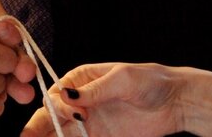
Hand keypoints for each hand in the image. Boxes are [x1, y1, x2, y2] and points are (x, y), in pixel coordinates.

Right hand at [21, 63, 183, 136]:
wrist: (176, 102)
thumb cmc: (149, 81)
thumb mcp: (122, 79)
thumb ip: (95, 89)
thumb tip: (68, 95)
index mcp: (79, 81)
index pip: (56, 95)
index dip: (59, 105)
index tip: (77, 114)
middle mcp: (78, 102)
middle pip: (50, 116)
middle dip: (35, 128)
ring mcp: (88, 123)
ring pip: (59, 133)